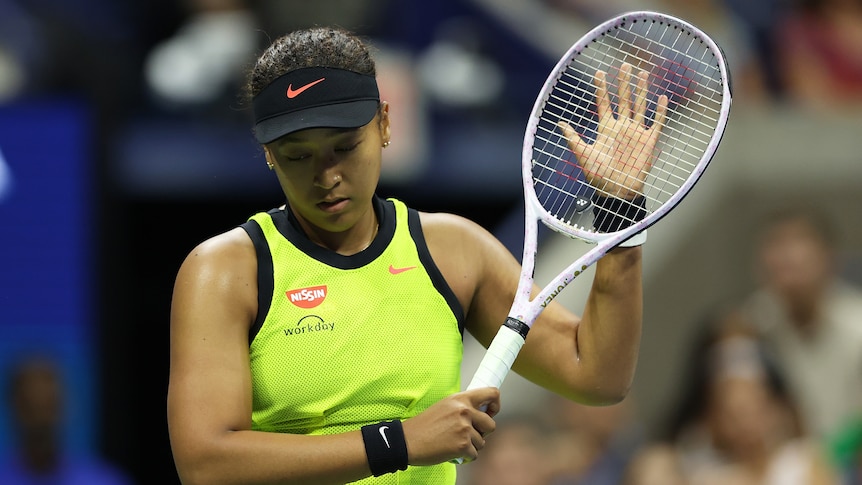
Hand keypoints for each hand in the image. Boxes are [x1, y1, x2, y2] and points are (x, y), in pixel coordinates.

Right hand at [402, 387, 499, 464]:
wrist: (407, 441)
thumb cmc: (424, 426)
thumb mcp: (444, 407)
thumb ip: (463, 407)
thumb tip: (481, 414)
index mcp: (460, 399)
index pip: (492, 393)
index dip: (495, 405)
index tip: (490, 413)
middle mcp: (464, 411)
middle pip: (491, 424)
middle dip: (482, 433)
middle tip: (468, 435)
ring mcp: (464, 428)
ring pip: (482, 442)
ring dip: (471, 446)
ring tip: (454, 443)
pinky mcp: (462, 445)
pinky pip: (474, 454)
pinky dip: (465, 457)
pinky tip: (452, 452)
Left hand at [557, 62, 667, 199]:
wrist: (616, 192)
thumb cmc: (598, 176)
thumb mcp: (583, 155)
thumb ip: (573, 138)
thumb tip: (559, 122)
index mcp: (606, 129)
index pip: (604, 103)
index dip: (602, 88)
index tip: (599, 72)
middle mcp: (621, 127)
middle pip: (623, 99)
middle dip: (623, 82)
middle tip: (624, 65)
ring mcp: (636, 133)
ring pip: (640, 106)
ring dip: (641, 90)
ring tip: (642, 73)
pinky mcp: (649, 141)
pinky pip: (656, 122)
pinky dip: (660, 110)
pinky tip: (662, 96)